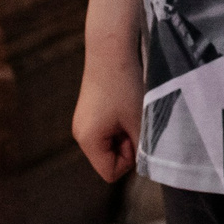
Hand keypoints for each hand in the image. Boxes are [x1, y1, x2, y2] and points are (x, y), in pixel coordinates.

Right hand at [72, 31, 143, 182]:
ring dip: (124, 132)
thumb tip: (143, 160)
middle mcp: (80, 135)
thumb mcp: (137, 119)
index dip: (129, 158)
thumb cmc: (125, 85)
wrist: (111, 50)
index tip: (136, 134)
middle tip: (135, 119)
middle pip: (109, 159)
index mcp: (88, 141)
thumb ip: (140, 146)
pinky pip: (106, 130)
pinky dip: (119, 122)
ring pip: (110, 144)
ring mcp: (83, 123)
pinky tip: (124, 104)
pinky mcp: (88, 112)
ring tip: (130, 109)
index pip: (111, 172)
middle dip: (127, 145)